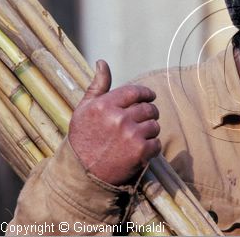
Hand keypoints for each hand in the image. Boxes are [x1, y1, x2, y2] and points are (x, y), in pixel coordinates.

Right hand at [68, 60, 160, 184]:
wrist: (82, 176)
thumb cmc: (82, 139)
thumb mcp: (84, 110)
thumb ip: (97, 86)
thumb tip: (102, 62)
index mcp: (104, 105)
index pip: (136, 91)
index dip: (146, 94)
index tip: (150, 97)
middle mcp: (118, 117)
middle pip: (149, 108)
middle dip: (150, 113)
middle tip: (145, 120)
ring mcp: (130, 134)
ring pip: (154, 125)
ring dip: (150, 131)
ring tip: (138, 137)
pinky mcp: (140, 151)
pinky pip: (157, 142)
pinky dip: (152, 147)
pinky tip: (140, 151)